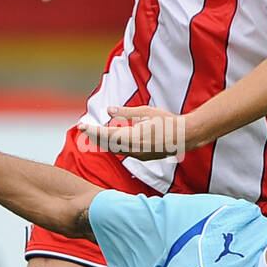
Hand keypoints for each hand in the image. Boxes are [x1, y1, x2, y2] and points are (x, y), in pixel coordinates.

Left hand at [79, 106, 193, 160]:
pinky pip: (123, 151)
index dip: (92, 130)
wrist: (185, 136)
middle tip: (82, 128)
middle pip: (107, 144)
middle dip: (93, 136)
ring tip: (91, 133)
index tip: (81, 126)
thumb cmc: (167, 121)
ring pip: (114, 149)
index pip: (107, 135)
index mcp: (133, 136)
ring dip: (102, 141)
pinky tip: (109, 139)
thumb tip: (109, 110)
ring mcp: (138, 155)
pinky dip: (113, 145)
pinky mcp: (142, 157)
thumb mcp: (146, 112)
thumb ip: (125, 112)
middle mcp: (134, 149)